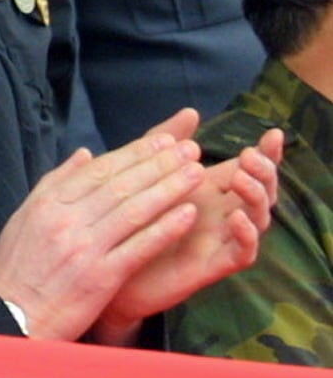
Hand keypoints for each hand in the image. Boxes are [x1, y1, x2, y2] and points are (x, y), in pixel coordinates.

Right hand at [0, 109, 208, 341]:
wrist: (10, 317)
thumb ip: (55, 183)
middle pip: (120, 184)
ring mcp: (84, 248)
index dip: (134, 153)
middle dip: (159, 164)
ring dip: (169, 188)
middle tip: (190, 149)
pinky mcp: (100, 278)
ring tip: (195, 173)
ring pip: (134, 210)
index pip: (99, 170)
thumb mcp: (25, 217)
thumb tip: (84, 154)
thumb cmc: (17, 268)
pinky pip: (139, 247)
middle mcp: (66, 220)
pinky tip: (187, 215)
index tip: (163, 141)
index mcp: (48, 203)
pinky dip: (165, 229)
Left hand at [91, 126, 283, 342]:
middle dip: (264, 171)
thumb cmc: (126, 217)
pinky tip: (236, 217)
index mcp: (207, 188)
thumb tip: (191, 111)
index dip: (265, 153)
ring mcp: (220, 239)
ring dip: (256, 198)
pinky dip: (246, 235)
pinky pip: (242, 252)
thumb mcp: (142, 173)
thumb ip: (163, 142)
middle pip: (261, 191)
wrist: (105, 263)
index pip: (246, 168)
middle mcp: (220, 213)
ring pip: (258, 219)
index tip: (273, 133)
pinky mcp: (213, 265)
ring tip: (241, 178)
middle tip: (249, 156)